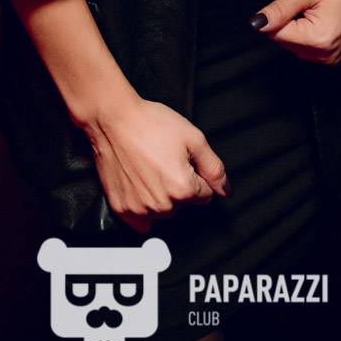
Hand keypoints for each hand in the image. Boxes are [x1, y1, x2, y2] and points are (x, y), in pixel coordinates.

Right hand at [83, 94, 231, 234]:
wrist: (113, 119)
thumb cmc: (151, 124)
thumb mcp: (193, 138)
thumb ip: (214, 168)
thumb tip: (226, 190)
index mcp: (183, 189)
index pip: (204, 194)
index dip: (196, 174)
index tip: (182, 159)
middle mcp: (162, 205)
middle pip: (183, 204)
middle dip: (180, 185)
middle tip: (164, 159)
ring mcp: (140, 209)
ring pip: (164, 211)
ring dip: (162, 196)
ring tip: (150, 168)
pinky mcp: (122, 208)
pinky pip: (141, 222)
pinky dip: (144, 208)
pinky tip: (140, 187)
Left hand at [248, 0, 340, 66]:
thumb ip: (277, 9)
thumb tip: (257, 23)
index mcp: (318, 39)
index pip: (276, 34)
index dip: (281, 14)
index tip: (298, 2)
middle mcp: (329, 54)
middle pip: (287, 43)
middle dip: (292, 22)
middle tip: (310, 4)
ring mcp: (337, 57)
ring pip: (299, 48)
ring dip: (302, 30)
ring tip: (320, 10)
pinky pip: (314, 50)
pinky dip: (314, 36)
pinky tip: (326, 19)